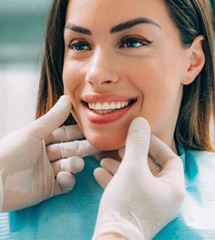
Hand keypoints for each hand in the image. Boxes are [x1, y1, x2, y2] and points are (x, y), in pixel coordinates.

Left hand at [0, 95, 98, 211]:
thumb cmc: (11, 152)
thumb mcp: (34, 131)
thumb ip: (53, 117)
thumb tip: (67, 98)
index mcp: (41, 139)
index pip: (64, 134)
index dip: (77, 132)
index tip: (92, 130)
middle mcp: (45, 155)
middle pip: (69, 150)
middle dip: (82, 148)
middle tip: (97, 146)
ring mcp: (47, 172)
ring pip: (68, 166)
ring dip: (75, 164)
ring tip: (76, 164)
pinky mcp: (47, 189)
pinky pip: (64, 184)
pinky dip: (67, 180)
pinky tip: (63, 177)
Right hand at [93, 117, 184, 239]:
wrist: (112, 239)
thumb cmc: (128, 202)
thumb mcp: (132, 167)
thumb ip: (137, 142)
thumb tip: (140, 121)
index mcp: (172, 187)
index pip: (171, 158)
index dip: (155, 144)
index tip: (139, 137)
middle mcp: (164, 197)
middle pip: (150, 167)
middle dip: (132, 155)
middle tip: (119, 147)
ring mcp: (149, 205)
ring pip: (136, 178)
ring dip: (120, 166)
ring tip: (104, 158)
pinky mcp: (134, 211)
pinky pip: (127, 189)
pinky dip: (115, 179)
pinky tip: (98, 172)